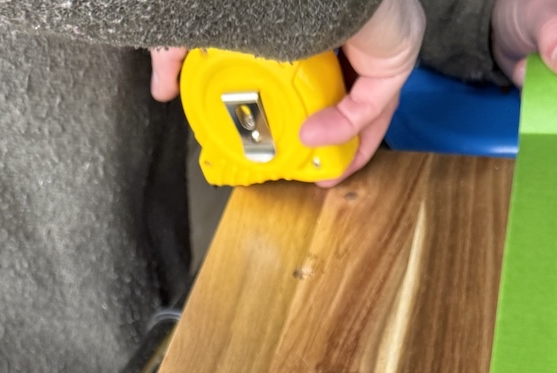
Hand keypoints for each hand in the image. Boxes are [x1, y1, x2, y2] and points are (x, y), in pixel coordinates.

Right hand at [149, 0, 426, 182]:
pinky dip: (344, 125)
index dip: (315, 111)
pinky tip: (312, 137)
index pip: (331, 69)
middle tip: (308, 169)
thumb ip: (182, 55)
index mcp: (329, 15)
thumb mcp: (214, 26)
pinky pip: (374, 101)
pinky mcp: (397, 51)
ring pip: (372, 105)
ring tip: (317, 173)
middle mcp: (362, 24)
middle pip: (357, 91)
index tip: (292, 143)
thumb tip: (159, 90)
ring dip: (345, 144)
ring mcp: (384, 37)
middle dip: (335, 136)